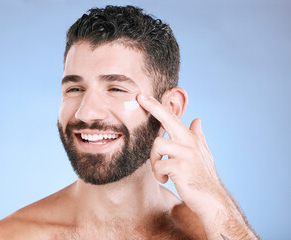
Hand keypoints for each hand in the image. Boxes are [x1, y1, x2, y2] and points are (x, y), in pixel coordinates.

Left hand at [137, 94, 257, 238]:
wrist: (212, 200)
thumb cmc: (203, 177)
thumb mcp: (203, 155)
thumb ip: (198, 137)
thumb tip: (197, 120)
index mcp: (191, 139)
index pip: (173, 118)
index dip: (158, 105)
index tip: (143, 96)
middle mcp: (190, 142)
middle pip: (168, 118)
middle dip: (153, 107)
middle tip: (139, 96)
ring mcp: (186, 153)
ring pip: (157, 144)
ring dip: (154, 160)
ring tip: (161, 172)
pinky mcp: (181, 166)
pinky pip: (158, 165)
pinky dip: (158, 174)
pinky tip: (166, 180)